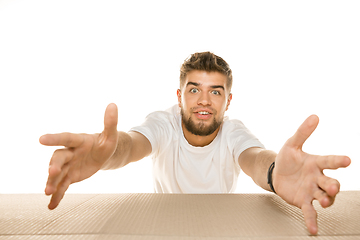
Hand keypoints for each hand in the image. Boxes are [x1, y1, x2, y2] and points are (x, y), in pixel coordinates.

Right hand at [39, 103, 117, 209]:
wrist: (102, 156)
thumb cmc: (105, 143)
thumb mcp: (111, 134)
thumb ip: (110, 122)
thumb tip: (113, 104)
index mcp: (78, 140)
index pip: (66, 138)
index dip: (54, 138)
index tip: (41, 139)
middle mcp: (70, 152)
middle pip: (59, 157)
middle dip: (54, 165)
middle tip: (52, 172)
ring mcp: (68, 165)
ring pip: (57, 174)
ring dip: (52, 182)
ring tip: (48, 192)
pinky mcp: (69, 177)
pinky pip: (62, 186)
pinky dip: (57, 196)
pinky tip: (52, 205)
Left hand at [273, 115, 350, 234]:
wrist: (276, 172)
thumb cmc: (287, 158)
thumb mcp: (292, 144)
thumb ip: (303, 132)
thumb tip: (315, 116)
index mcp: (316, 163)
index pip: (329, 161)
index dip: (338, 160)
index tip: (347, 160)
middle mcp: (317, 178)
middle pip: (329, 182)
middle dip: (332, 185)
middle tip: (332, 187)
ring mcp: (311, 191)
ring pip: (323, 197)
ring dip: (325, 200)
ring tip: (322, 201)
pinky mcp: (303, 201)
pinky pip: (310, 211)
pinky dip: (312, 220)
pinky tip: (313, 230)